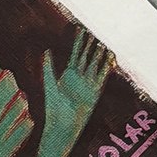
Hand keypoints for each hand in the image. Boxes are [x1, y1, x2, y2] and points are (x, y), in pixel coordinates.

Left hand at [35, 33, 114, 156]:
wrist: (63, 126)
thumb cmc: (54, 109)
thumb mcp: (50, 85)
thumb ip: (48, 68)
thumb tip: (46, 51)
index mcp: (67, 75)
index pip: (75, 55)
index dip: (78, 43)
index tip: (80, 30)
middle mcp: (79, 79)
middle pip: (86, 58)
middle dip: (89, 46)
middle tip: (93, 33)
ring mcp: (88, 85)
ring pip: (95, 66)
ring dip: (99, 56)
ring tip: (103, 44)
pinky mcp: (95, 92)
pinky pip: (102, 77)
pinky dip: (106, 68)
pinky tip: (110, 58)